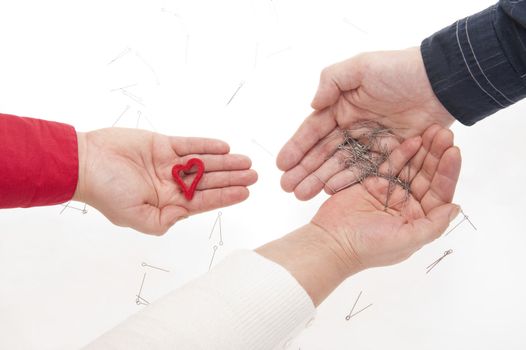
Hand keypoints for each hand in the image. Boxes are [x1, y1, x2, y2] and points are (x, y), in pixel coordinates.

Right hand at [73, 128, 256, 234]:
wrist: (85, 161)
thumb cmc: (107, 192)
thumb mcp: (136, 218)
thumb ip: (164, 221)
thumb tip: (187, 214)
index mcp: (167, 203)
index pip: (203, 201)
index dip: (225, 196)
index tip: (246, 193)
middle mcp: (170, 184)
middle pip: (208, 181)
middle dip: (232, 178)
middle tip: (254, 175)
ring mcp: (167, 163)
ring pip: (203, 162)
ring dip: (225, 162)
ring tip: (246, 161)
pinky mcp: (162, 144)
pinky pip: (190, 144)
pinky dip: (206, 145)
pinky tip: (225, 147)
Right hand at [277, 47, 455, 199]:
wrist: (441, 82)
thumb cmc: (399, 71)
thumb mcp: (360, 67)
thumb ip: (331, 82)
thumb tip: (312, 104)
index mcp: (342, 106)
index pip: (314, 130)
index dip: (297, 147)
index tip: (282, 165)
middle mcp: (351, 126)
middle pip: (323, 152)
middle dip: (303, 169)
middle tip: (286, 187)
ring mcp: (368, 142)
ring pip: (339, 164)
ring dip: (319, 179)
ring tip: (301, 194)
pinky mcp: (387, 153)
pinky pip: (363, 170)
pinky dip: (345, 180)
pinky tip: (329, 191)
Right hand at [311, 125, 460, 269]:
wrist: (332, 241)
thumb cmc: (370, 247)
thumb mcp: (407, 240)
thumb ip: (433, 225)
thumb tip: (455, 207)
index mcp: (419, 219)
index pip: (440, 193)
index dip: (448, 173)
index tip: (454, 152)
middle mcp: (408, 205)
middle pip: (427, 176)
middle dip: (436, 155)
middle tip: (444, 133)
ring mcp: (389, 192)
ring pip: (411, 168)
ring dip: (422, 150)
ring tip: (432, 130)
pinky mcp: (372, 182)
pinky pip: (390, 165)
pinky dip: (401, 152)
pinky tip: (412, 140)